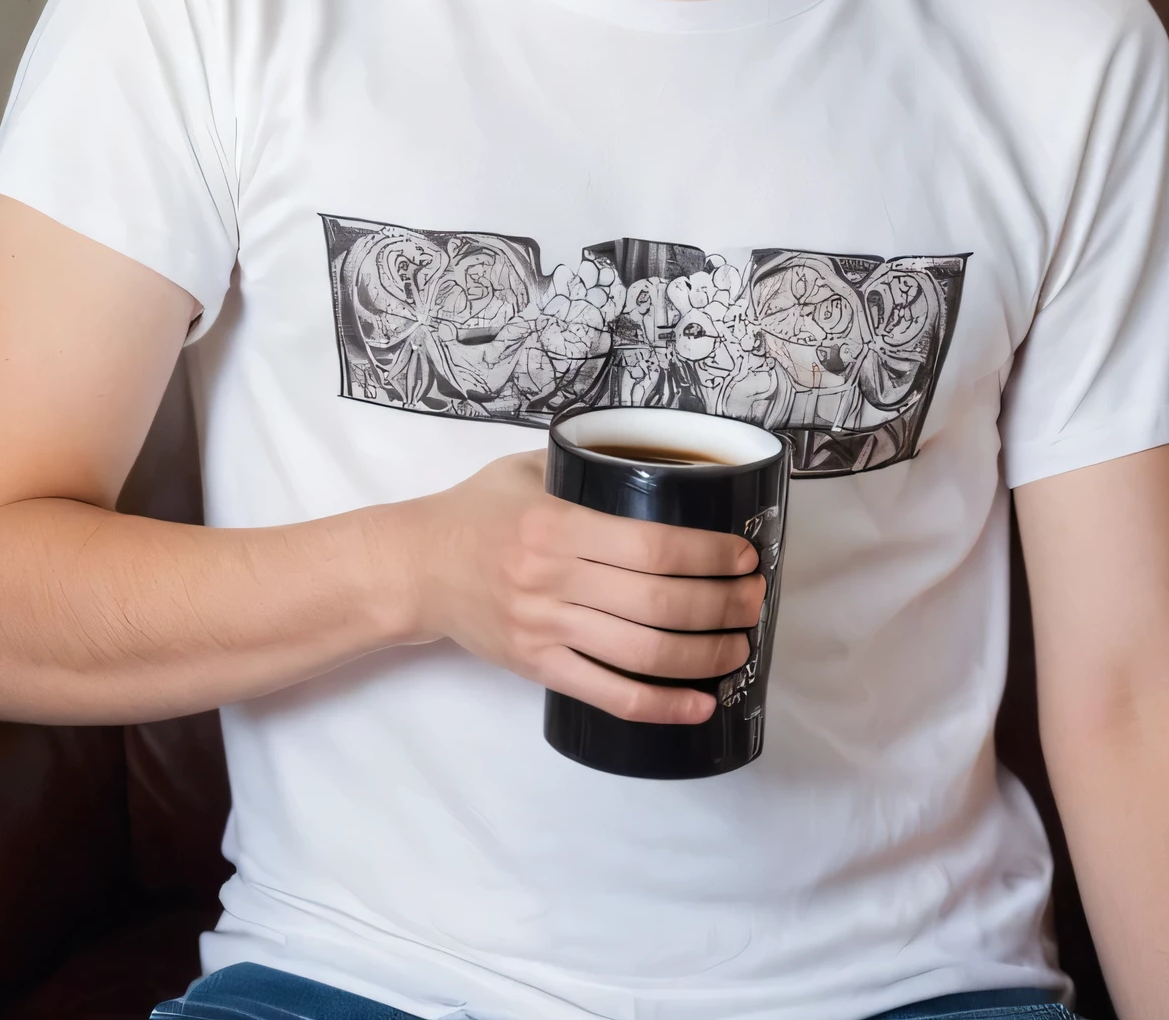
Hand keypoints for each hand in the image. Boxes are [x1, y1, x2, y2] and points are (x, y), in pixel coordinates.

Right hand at [386, 450, 763, 723]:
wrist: (414, 568)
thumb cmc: (474, 513)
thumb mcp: (523, 469)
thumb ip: (583, 468)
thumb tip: (654, 463)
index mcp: (555, 524)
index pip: (652, 546)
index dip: (710, 555)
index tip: (745, 555)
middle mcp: (552, 580)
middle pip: (660, 603)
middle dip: (722, 605)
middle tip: (755, 600)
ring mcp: (544, 629)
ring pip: (644, 654)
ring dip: (706, 655)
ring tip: (740, 648)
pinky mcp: (537, 667)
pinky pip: (610, 695)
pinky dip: (662, 706)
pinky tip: (700, 704)